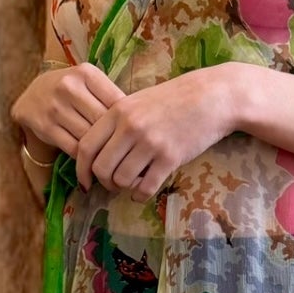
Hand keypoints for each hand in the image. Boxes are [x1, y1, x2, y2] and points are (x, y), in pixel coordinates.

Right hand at [11, 60, 125, 170]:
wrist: (32, 95)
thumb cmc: (71, 90)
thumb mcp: (89, 83)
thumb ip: (110, 97)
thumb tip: (139, 123)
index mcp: (86, 73)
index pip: (116, 102)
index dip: (127, 121)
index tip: (134, 132)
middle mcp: (69, 87)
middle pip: (103, 121)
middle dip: (115, 138)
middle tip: (126, 150)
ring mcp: (55, 107)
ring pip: (89, 137)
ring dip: (101, 150)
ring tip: (112, 157)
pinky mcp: (46, 127)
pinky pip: (74, 148)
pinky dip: (86, 157)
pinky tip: (93, 158)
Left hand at [75, 66, 239, 201]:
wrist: (212, 97)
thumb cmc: (175, 98)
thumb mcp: (139, 101)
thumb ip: (118, 122)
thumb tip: (99, 152)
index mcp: (118, 111)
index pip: (86, 146)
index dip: (81, 169)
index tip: (85, 181)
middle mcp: (131, 127)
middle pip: (101, 168)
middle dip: (104, 182)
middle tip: (112, 185)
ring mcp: (150, 143)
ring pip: (122, 180)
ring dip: (124, 188)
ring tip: (131, 185)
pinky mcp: (170, 158)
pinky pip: (146, 187)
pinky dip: (140, 195)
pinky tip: (143, 192)